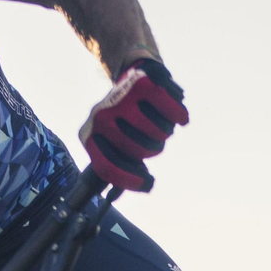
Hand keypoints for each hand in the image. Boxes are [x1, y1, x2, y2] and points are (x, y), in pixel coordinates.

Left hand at [79, 57, 188, 191]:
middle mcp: (99, 118)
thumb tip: (114, 197)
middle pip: (135, 151)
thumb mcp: (116, 141)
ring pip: (153, 132)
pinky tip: (181, 118)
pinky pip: (168, 110)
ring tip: (161, 123)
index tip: (147, 183)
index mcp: (89, 136)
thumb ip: (117, 165)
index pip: (107, 167)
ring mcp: (119, 100)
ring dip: (165, 132)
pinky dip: (178, 115)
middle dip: (151, 149)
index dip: (128, 179)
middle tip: (154, 140)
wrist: (134, 73)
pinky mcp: (141, 84)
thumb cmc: (127, 118)